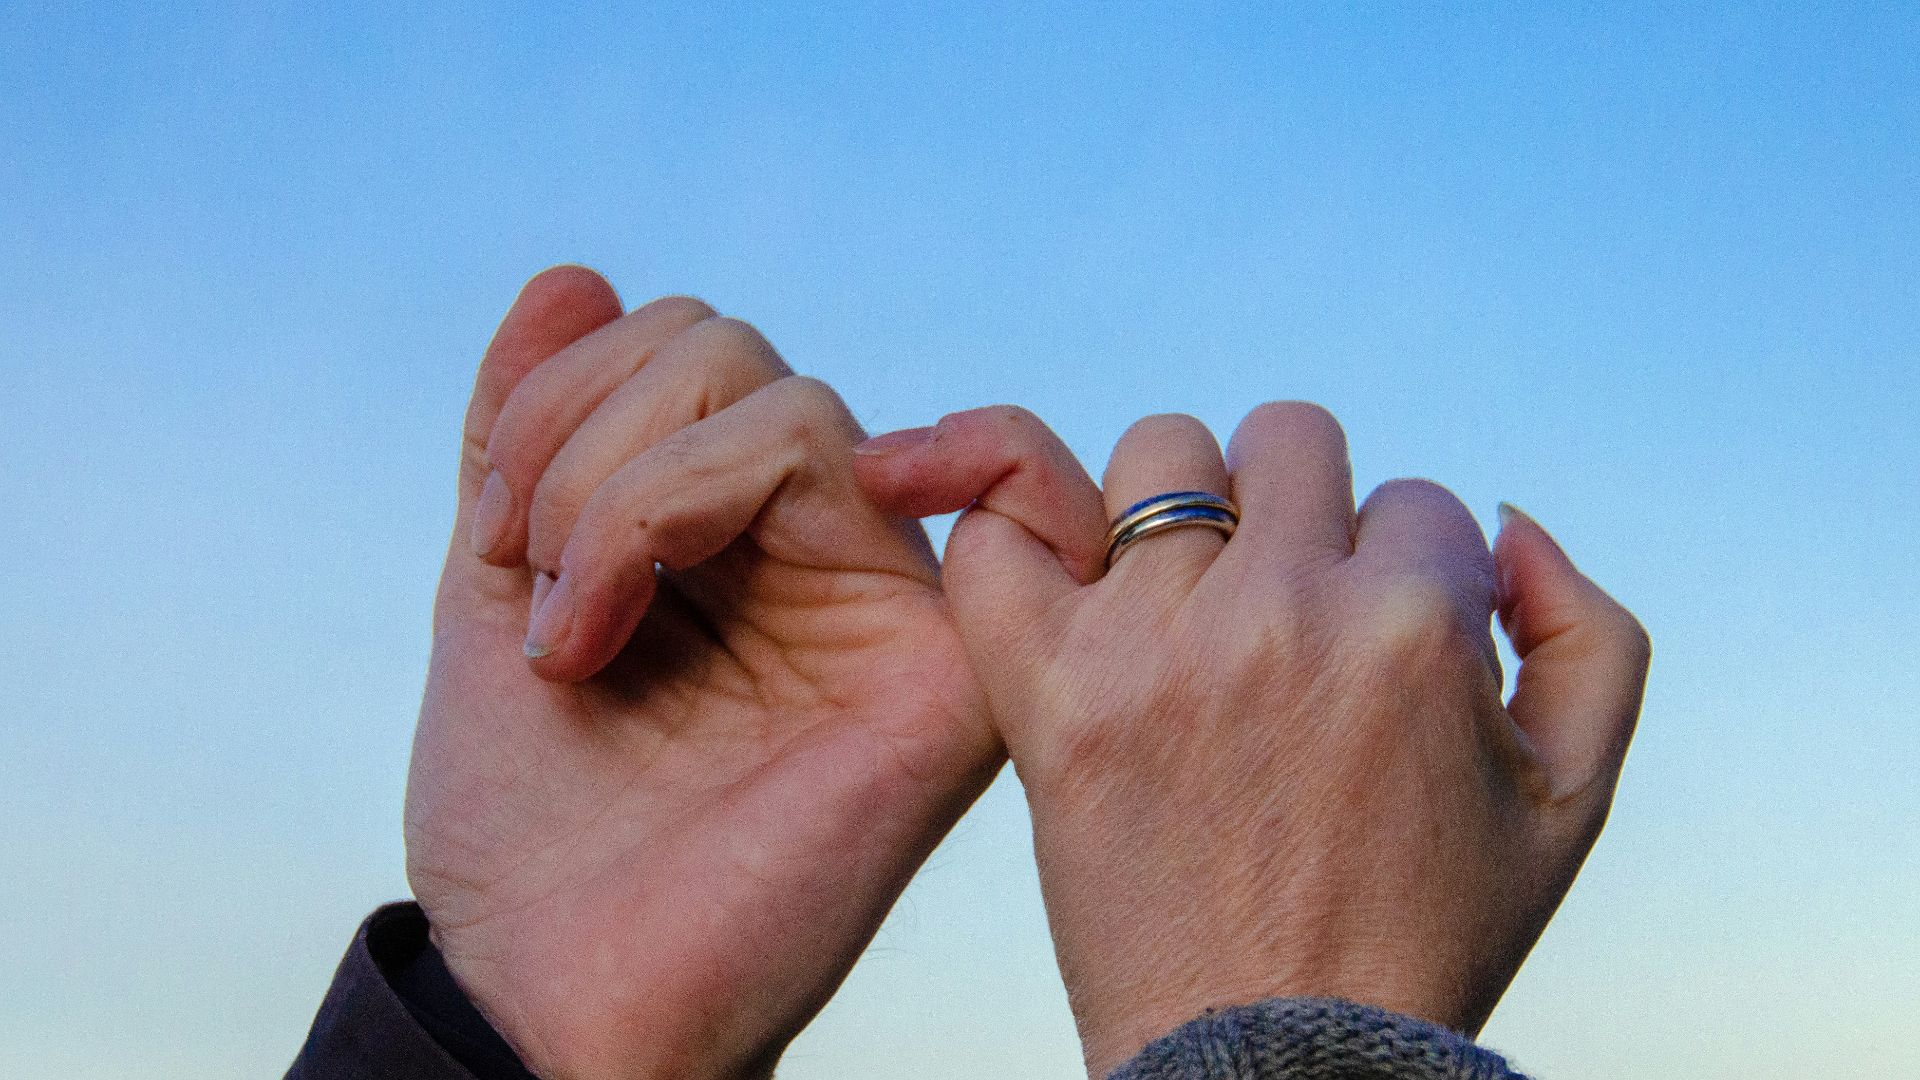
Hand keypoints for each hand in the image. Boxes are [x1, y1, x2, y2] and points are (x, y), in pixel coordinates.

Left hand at [403, 268, 997, 1078]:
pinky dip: (705, 487)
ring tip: (577, 635)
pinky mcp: (940, 659)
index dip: (562, 400)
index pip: (683, 353)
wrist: (558, 990)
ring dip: (622, 489)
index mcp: (735, 537)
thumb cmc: (536, 827)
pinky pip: (879, 465)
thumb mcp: (500, 591)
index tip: (495, 540)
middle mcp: (824, 554)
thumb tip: (570, 270)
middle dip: (582, 439)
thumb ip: (532, 434)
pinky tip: (630, 589)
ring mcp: (888, 598)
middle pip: (727, 350)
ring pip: (778, 399)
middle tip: (539, 590)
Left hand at [856, 404, 1650, 1075]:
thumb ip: (1587, 631)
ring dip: (1181, 513)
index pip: (1414, 500)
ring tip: (1187, 605)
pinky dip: (1019, 536)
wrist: (1272, 1058)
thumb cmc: (1425, 931)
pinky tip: (1066, 589)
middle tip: (1285, 606)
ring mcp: (1156, 646)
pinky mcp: (1051, 694)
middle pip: (1287, 439)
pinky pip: (1002, 542)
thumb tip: (1504, 518)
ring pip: (1159, 458)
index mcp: (1418, 624)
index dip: (1407, 576)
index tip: (1377, 654)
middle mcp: (1284, 613)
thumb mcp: (1574, 798)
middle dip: (1303, 511)